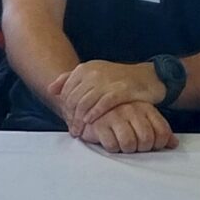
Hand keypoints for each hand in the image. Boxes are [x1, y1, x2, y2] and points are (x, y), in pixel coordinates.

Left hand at [48, 60, 166, 132]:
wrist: (147, 78)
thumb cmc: (118, 79)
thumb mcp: (93, 74)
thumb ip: (71, 79)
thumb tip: (51, 89)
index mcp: (85, 68)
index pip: (66, 91)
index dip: (64, 108)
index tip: (67, 120)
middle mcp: (94, 72)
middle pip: (74, 99)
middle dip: (71, 117)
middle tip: (73, 130)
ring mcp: (107, 80)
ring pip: (85, 103)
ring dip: (80, 120)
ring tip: (80, 132)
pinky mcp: (120, 90)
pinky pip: (102, 104)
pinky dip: (94, 115)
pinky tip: (91, 123)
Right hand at [81, 101, 174, 154]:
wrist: (90, 106)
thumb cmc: (120, 115)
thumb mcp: (142, 118)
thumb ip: (158, 130)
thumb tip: (174, 144)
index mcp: (145, 107)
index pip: (162, 132)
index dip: (159, 145)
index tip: (151, 146)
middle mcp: (132, 110)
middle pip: (146, 140)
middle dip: (142, 149)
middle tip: (135, 146)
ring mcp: (115, 116)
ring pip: (129, 144)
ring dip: (126, 150)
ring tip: (122, 144)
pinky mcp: (99, 124)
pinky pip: (112, 146)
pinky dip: (112, 148)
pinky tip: (110, 140)